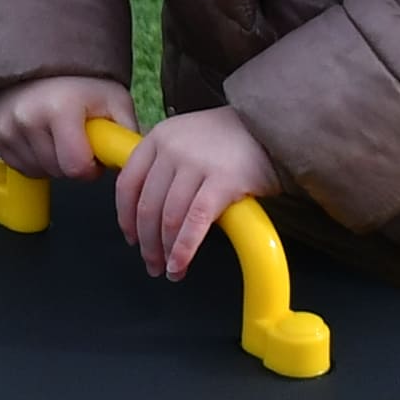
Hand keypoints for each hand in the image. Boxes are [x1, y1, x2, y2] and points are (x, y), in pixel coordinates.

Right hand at [0, 74, 130, 181]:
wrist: (40, 57)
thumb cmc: (80, 79)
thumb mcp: (114, 98)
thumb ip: (126, 131)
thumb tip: (133, 159)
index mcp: (61, 109)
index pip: (76, 167)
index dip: (91, 169)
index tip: (95, 156)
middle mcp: (28, 118)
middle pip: (58, 172)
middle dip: (73, 164)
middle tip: (79, 139)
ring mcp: (6, 127)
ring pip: (39, 172)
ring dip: (54, 162)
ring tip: (60, 135)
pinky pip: (20, 166)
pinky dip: (35, 159)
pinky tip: (42, 138)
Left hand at [112, 106, 276, 282]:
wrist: (274, 129)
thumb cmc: (231, 140)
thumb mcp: (187, 138)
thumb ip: (164, 164)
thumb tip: (145, 210)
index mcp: (158, 137)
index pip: (127, 184)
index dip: (125, 218)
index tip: (131, 239)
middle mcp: (172, 148)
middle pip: (147, 206)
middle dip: (146, 243)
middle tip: (151, 264)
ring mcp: (196, 163)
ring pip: (168, 218)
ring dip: (165, 251)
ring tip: (170, 270)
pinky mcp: (222, 181)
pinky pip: (195, 222)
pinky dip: (184, 249)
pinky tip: (180, 265)